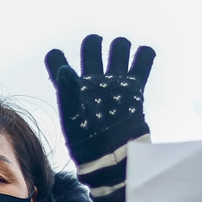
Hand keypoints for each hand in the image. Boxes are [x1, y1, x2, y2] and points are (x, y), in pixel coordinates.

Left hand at [44, 34, 154, 167]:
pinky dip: (145, 55)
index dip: (57, 56)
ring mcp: (114, 84)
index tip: (60, 58)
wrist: (113, 158)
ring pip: (118, 51)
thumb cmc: (87, 142)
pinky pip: (142, 63)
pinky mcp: (134, 89)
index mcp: (71, 87)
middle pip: (92, 49)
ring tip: (120, 54)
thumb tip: (64, 69)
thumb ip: (67, 92)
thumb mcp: (71, 118)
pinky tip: (142, 56)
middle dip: (94, 43)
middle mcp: (92, 82)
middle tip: (97, 47)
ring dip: (120, 46)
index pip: (57, 61)